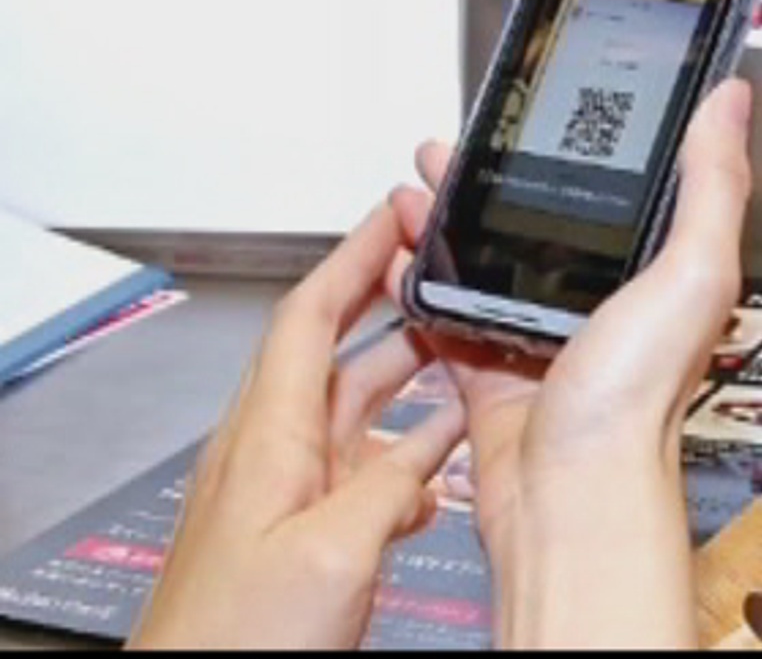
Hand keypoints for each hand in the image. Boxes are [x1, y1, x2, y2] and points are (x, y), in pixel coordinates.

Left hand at [132, 208, 464, 649]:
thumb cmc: (236, 642)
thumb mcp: (334, 549)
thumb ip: (391, 480)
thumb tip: (440, 435)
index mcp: (268, 439)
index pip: (310, 313)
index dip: (356, 253)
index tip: (398, 211)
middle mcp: (271, 456)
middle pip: (336, 350)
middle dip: (391, 299)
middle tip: (442, 262)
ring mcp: (283, 497)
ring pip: (353, 411)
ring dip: (406, 374)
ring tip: (461, 344)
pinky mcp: (298, 536)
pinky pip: (359, 471)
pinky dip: (406, 450)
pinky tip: (442, 461)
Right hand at [384, 79, 754, 649]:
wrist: (568, 496)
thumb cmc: (637, 403)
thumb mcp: (692, 272)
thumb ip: (713, 185)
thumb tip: (732, 103)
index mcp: (661, 277)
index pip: (627, 195)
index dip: (587, 149)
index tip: (553, 110)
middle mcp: (604, 306)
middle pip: (544, 225)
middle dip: (498, 182)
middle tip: (460, 147)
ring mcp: (542, 339)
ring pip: (489, 264)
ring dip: (451, 222)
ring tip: (419, 185)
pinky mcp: (491, 373)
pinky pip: (449, 316)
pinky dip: (422, 283)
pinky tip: (401, 253)